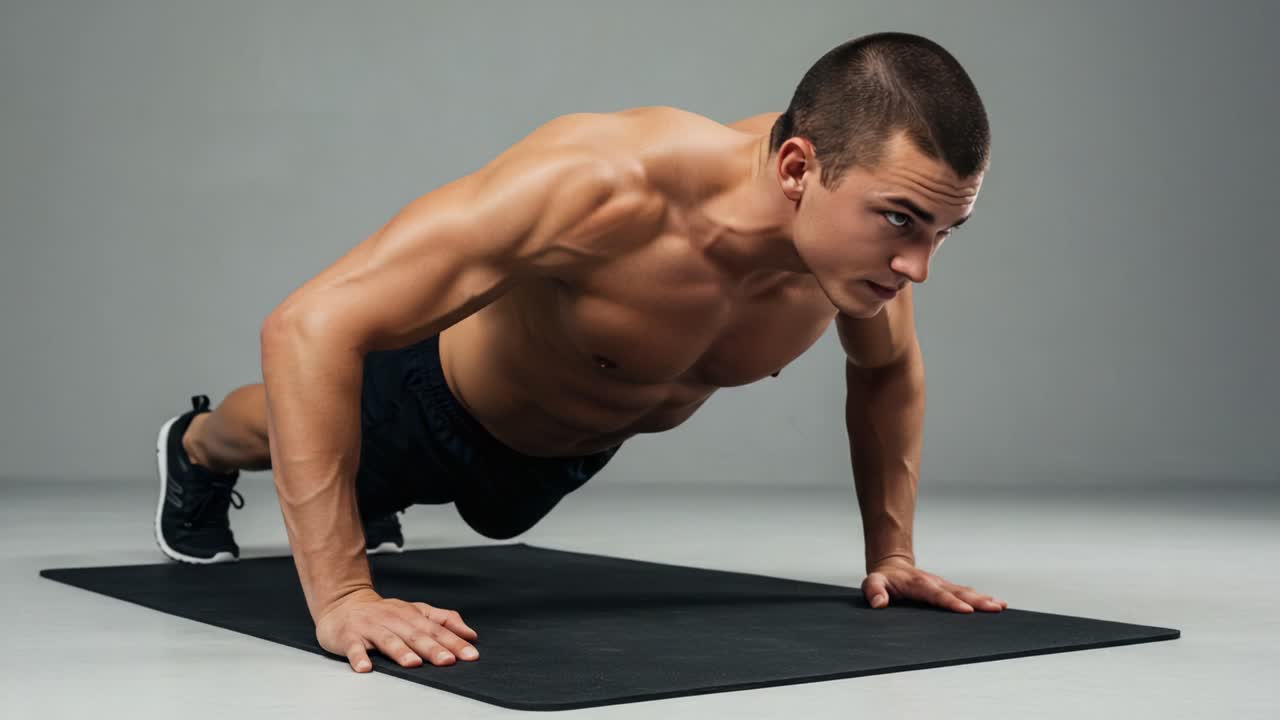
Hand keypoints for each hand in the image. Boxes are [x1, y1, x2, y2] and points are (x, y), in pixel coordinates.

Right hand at [315, 588, 479, 671]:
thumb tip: (470, 634)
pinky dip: (359, 657)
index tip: (470, 654)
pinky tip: (365, 667)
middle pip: (416, 635)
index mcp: (411, 615)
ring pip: (388, 640)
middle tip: (448, 660)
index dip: (455, 641)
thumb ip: (444, 620)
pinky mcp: (349, 636)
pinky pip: (354, 648)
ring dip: (401, 652)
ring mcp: (371, 628)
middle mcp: (393, 620)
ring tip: (413, 663)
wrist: (343, 603)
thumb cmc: (383, 612)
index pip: (437, 629)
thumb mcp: (417, 611)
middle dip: (433, 648)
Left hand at [861, 557, 1007, 612]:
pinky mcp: (947, 588)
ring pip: (965, 592)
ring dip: (983, 599)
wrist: (892, 565)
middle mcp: (934, 583)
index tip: (966, 611)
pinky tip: (996, 604)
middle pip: (958, 592)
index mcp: (918, 584)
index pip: (936, 595)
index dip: (951, 602)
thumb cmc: (884, 578)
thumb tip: (879, 603)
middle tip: (995, 608)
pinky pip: (966, 593)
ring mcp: (943, 585)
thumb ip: (874, 590)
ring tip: (1001, 606)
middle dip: (977, 601)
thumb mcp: (872, 582)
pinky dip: (982, 598)